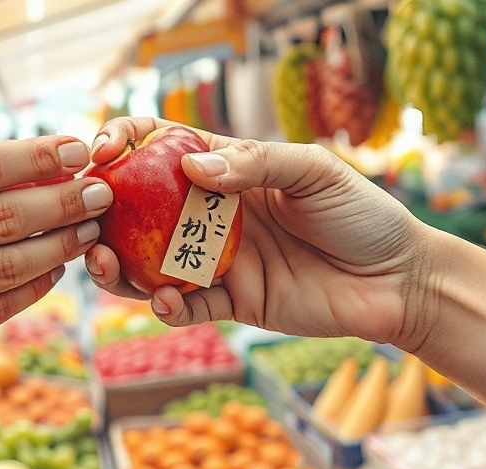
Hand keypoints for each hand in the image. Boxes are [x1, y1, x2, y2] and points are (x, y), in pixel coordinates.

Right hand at [85, 117, 431, 347]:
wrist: (397, 280)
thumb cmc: (361, 213)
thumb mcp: (313, 171)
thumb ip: (256, 163)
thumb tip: (193, 168)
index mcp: (227, 172)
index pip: (162, 148)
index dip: (126, 143)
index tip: (102, 151)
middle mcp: (212, 214)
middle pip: (140, 210)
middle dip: (104, 214)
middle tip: (87, 220)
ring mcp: (218, 260)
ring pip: (149, 263)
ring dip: (118, 265)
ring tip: (103, 264)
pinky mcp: (231, 303)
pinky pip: (186, 308)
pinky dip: (167, 307)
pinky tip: (165, 301)